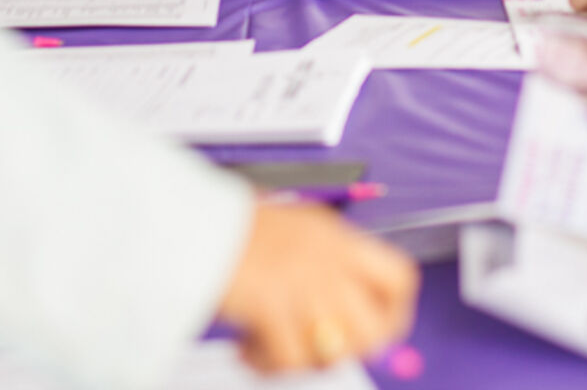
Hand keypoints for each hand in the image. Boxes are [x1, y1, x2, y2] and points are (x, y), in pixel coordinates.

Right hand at [217, 202, 419, 372]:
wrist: (187, 221)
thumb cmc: (230, 227)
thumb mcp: (292, 232)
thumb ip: (323, 266)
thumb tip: (340, 317)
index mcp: (338, 237)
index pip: (399, 279)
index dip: (393, 315)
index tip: (375, 333)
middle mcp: (329, 259)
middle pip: (374, 327)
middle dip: (348, 350)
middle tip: (319, 351)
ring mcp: (303, 282)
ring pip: (334, 350)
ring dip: (303, 361)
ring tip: (272, 349)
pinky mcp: (273, 305)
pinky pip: (289, 360)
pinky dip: (267, 364)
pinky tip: (247, 349)